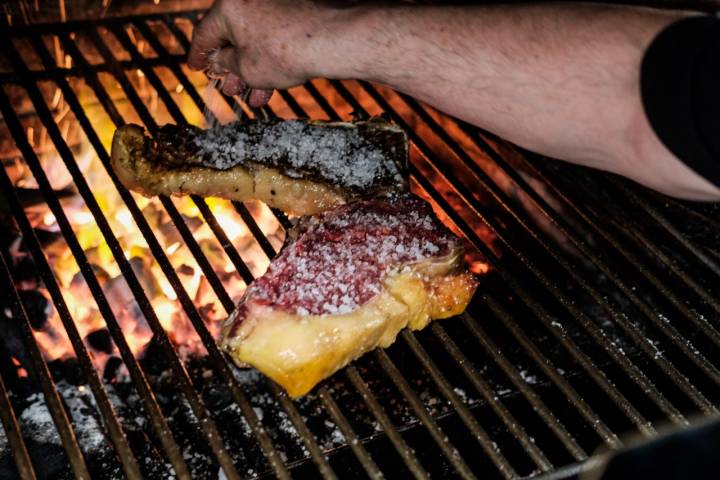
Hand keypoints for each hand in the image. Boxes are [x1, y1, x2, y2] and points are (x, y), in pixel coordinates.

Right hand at [188, 0, 342, 106]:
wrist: (333, 39)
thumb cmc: (287, 51)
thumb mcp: (247, 69)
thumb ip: (227, 65)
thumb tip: (221, 61)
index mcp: (229, 6)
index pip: (205, 33)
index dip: (199, 55)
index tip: (196, 67)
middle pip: (233, 35)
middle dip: (232, 67)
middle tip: (230, 87)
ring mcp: (275, 2)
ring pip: (257, 40)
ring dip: (254, 69)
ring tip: (255, 95)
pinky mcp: (296, 10)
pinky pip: (275, 36)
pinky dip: (272, 58)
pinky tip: (274, 83)